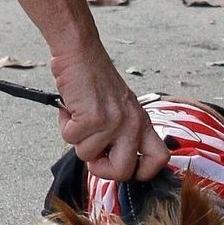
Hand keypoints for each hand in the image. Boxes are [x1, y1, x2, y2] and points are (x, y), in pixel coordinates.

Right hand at [50, 37, 169, 182]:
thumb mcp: (120, 107)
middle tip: (91, 152)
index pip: (159, 159)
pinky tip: (70, 108)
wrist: (80, 52)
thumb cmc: (94, 79)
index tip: (121, 164)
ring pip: (87, 155)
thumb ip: (122, 132)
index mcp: (142, 122)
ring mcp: (114, 122)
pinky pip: (71, 138)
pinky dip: (64, 125)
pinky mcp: (93, 117)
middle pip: (123, 172)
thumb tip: (108, 161)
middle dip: (100, 168)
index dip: (140, 172)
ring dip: (76, 138)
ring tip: (78, 115)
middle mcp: (133, 124)